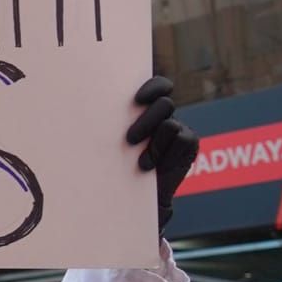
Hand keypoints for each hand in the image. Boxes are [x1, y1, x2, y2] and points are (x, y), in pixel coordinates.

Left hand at [126, 76, 198, 227]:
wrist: (133, 195)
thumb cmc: (115, 164)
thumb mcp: (113, 142)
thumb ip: (114, 124)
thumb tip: (92, 108)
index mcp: (146, 108)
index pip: (158, 86)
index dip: (152, 87)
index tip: (137, 100)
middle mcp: (165, 115)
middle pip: (164, 104)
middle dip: (146, 121)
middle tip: (130, 140)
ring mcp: (179, 129)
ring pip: (169, 124)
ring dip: (153, 144)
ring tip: (141, 162)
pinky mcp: (189, 143)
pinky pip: (181, 139)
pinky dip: (165, 154)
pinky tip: (153, 167)